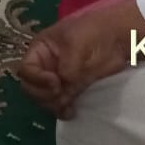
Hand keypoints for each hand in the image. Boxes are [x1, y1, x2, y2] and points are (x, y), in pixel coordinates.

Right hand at [16, 1, 144, 117]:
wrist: (118, 39)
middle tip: (61, 95)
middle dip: (44, 95)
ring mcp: (58, 78)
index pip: (26, 69)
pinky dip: (62, 110)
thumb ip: (67, 67)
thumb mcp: (76, 44)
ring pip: (45, 98)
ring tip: (67, 106)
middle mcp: (45, 65)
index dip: (37, 79)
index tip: (55, 83)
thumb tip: (62, 89)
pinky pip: (60, 103)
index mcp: (40, 49)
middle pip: (32, 87)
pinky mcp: (72, 88)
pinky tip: (71, 112)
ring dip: (53, 105)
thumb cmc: (93, 32)